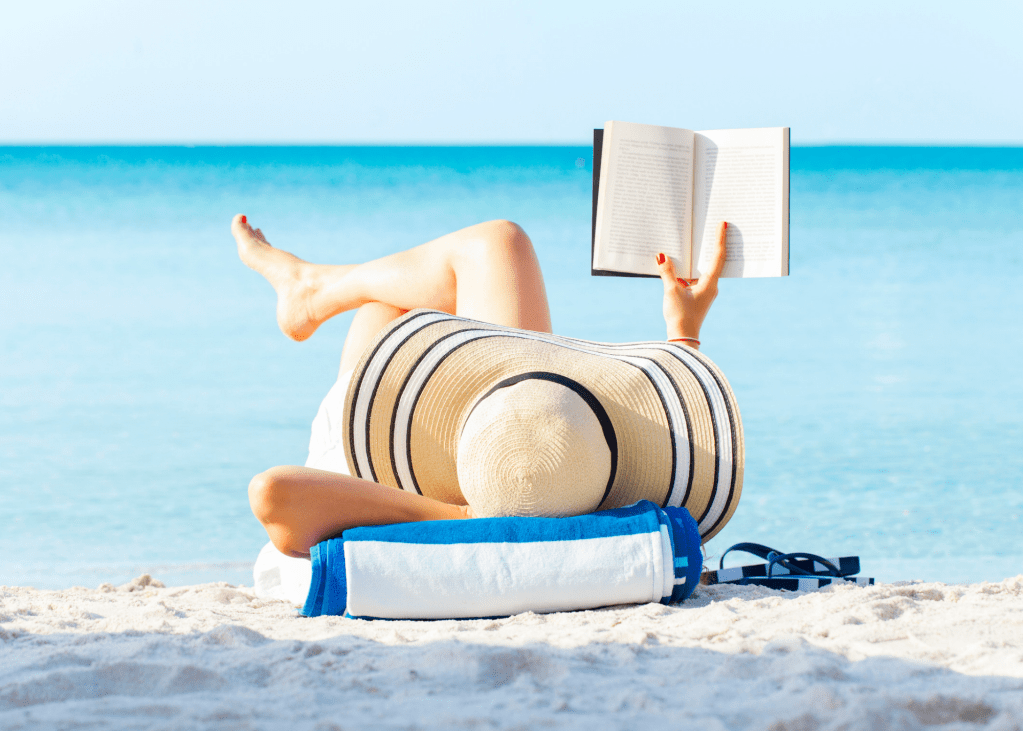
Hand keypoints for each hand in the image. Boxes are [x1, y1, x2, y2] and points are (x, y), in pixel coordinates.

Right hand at [655, 221, 727, 346]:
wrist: (683, 338)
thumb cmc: (680, 315)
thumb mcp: (671, 290)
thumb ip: (667, 272)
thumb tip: (662, 256)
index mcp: (710, 283)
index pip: (718, 256)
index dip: (720, 239)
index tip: (723, 225)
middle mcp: (711, 286)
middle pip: (714, 260)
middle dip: (713, 244)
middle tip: (715, 227)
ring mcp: (706, 292)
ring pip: (704, 269)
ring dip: (699, 257)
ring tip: (695, 243)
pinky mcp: (698, 297)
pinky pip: (696, 278)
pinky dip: (690, 269)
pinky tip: (681, 265)